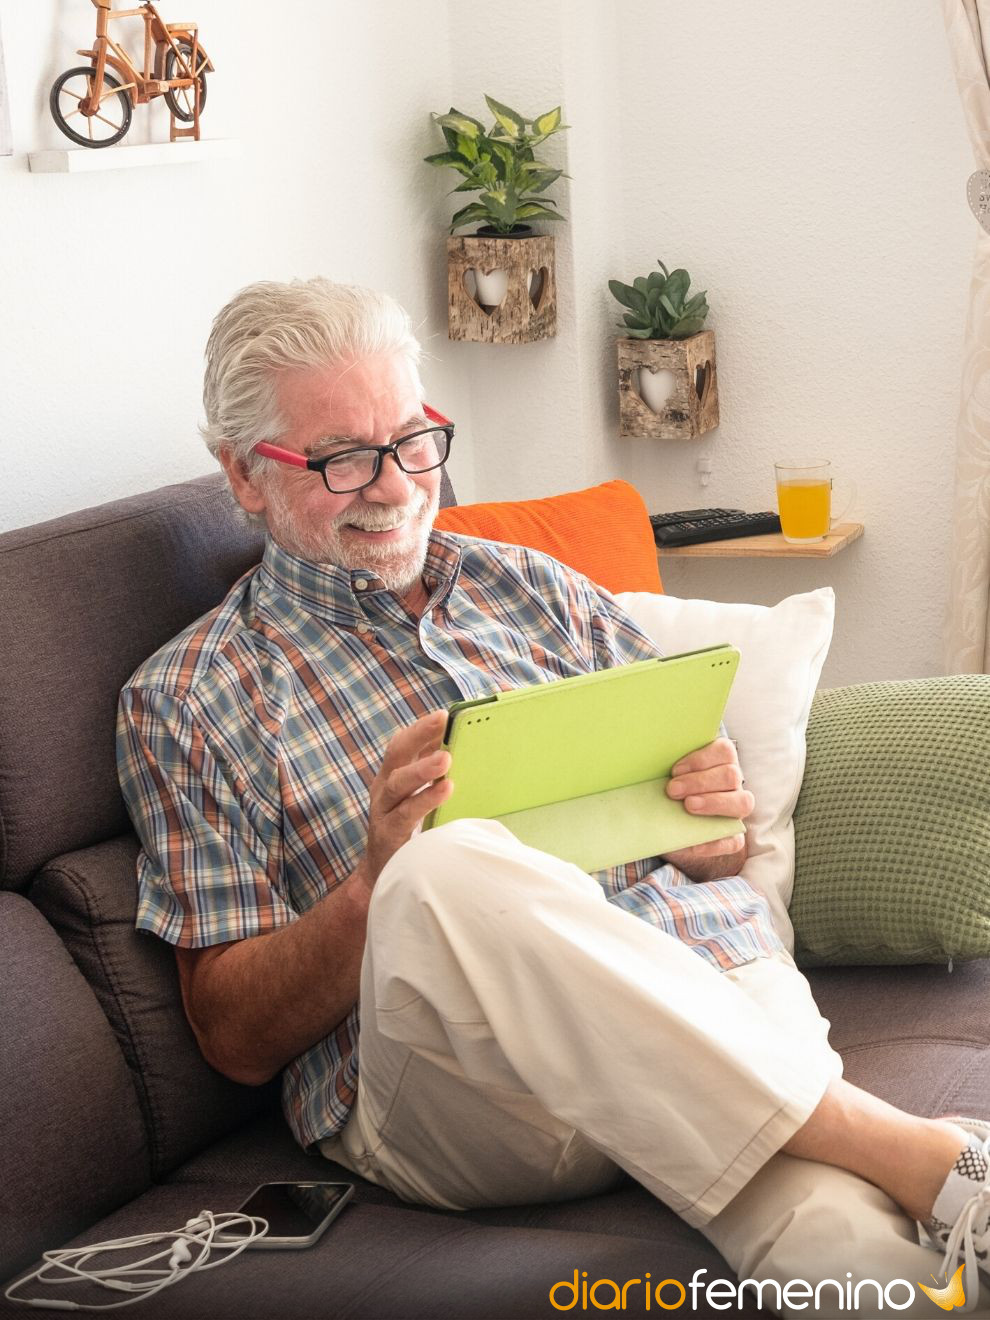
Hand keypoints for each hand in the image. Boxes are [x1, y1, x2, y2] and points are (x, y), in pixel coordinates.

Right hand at [355, 710, 453, 893]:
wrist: (382, 876)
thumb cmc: (408, 831)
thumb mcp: (416, 797)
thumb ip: (432, 774)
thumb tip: (459, 746)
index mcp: (391, 775)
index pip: (402, 744)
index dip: (420, 728)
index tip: (444, 713)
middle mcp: (383, 788)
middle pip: (396, 754)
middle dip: (418, 734)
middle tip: (442, 719)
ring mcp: (382, 811)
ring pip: (398, 783)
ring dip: (422, 768)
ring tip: (446, 758)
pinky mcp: (388, 834)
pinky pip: (405, 814)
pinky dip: (426, 800)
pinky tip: (445, 790)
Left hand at [662, 737, 753, 875]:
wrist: (667, 823)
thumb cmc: (666, 790)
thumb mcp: (663, 776)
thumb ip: (661, 767)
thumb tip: (638, 761)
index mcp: (719, 761)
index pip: (724, 751)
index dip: (701, 759)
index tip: (674, 770)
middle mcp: (733, 783)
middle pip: (731, 775)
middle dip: (700, 782)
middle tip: (673, 790)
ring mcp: (736, 808)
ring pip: (743, 802)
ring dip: (714, 803)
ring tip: (688, 806)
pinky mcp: (732, 835)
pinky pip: (734, 840)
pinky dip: (714, 843)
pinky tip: (694, 844)